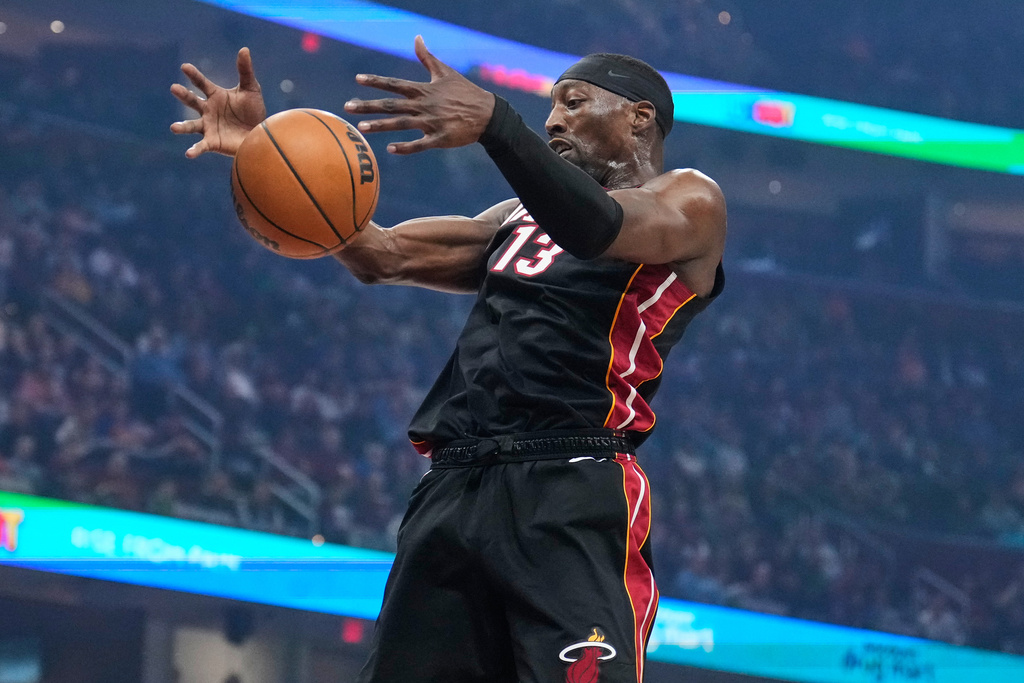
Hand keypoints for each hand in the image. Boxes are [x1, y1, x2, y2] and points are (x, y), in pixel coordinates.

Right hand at [169, 47, 266, 157]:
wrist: (261, 134)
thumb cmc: (254, 112)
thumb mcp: (251, 89)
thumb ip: (245, 71)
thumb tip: (244, 49)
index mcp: (215, 96)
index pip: (201, 83)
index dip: (193, 75)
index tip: (184, 67)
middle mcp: (208, 110)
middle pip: (192, 102)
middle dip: (183, 95)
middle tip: (174, 88)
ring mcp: (208, 126)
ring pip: (192, 125)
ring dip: (182, 127)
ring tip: (173, 128)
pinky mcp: (213, 142)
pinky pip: (201, 146)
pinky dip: (194, 150)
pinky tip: (188, 154)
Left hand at [344, 36, 494, 154]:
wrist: (488, 114)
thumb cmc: (465, 92)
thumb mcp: (445, 72)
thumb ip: (427, 57)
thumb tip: (417, 37)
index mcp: (423, 89)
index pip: (394, 84)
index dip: (376, 81)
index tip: (358, 79)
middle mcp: (424, 105)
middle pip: (391, 105)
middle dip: (368, 105)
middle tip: (348, 107)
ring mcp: (431, 122)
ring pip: (401, 124)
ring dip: (380, 126)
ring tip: (361, 128)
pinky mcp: (440, 138)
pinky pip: (420, 144)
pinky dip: (406, 147)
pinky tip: (390, 150)